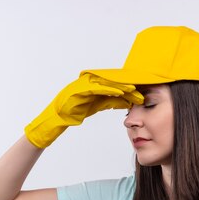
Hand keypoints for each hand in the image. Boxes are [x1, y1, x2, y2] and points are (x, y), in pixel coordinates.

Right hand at [24, 73, 143, 147]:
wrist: (57, 117)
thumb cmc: (75, 111)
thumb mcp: (98, 106)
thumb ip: (111, 102)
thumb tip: (127, 101)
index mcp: (95, 84)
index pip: (115, 85)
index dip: (128, 89)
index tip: (141, 93)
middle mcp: (91, 82)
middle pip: (112, 82)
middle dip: (127, 87)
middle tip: (141, 92)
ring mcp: (84, 84)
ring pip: (106, 83)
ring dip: (120, 86)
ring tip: (133, 90)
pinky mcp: (79, 89)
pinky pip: (96, 88)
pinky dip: (108, 90)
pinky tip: (118, 93)